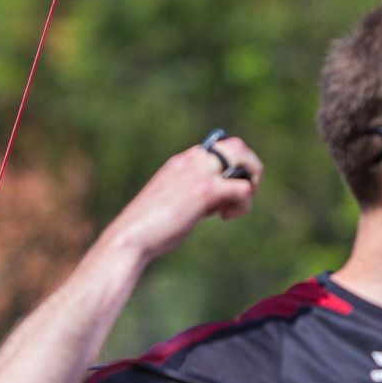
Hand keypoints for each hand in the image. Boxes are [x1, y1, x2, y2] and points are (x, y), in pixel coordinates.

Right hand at [109, 135, 262, 259]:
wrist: (131, 237)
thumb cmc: (147, 228)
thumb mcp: (170, 203)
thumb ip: (191, 195)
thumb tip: (215, 204)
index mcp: (180, 162)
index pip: (217, 148)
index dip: (229, 168)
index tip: (223, 193)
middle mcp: (190, 161)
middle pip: (236, 145)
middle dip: (249, 167)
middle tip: (245, 194)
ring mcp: (199, 173)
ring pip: (243, 157)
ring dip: (250, 182)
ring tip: (237, 206)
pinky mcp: (205, 191)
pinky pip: (243, 187)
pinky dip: (243, 204)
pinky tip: (226, 217)